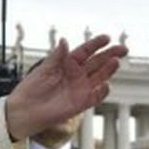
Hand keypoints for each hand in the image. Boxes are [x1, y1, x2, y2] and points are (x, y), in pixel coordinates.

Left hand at [3, 35, 127, 141]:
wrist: (26, 110)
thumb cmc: (32, 88)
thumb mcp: (44, 69)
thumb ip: (56, 56)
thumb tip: (64, 40)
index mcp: (68, 63)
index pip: (85, 51)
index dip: (96, 44)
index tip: (106, 38)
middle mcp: (77, 74)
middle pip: (97, 62)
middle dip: (110, 54)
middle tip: (122, 49)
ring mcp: (80, 88)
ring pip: (99, 77)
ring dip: (108, 70)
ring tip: (116, 62)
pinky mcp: (81, 103)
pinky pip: (95, 97)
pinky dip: (102, 92)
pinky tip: (106, 85)